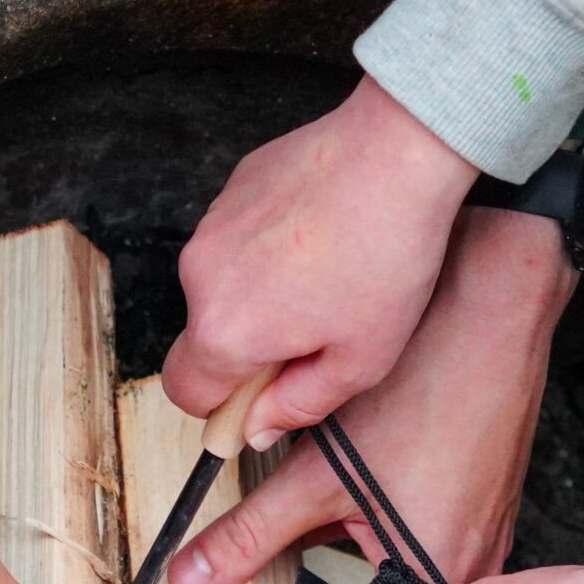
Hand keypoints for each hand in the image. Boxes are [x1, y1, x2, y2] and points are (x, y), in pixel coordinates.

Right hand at [165, 75, 477, 443]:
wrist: (397, 153)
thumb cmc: (386, 255)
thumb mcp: (361, 361)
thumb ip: (299, 407)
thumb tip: (257, 430)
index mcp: (224, 331)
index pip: (186, 393)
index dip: (221, 407)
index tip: (260, 400)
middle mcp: (199, 278)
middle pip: (205, 338)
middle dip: (249, 348)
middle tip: (317, 334)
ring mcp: (210, 227)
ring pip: (222, 287)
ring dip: (260, 296)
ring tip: (328, 277)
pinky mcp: (231, 190)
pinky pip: (237, 241)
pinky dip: (267, 250)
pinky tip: (322, 238)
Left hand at [167, 207, 573, 583]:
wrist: (493, 322)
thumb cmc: (422, 394)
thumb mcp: (316, 477)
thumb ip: (248, 534)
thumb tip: (191, 578)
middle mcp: (468, 576)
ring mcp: (484, 541)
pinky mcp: (486, 507)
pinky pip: (429, 553)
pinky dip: (385, 553)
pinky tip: (349, 526)